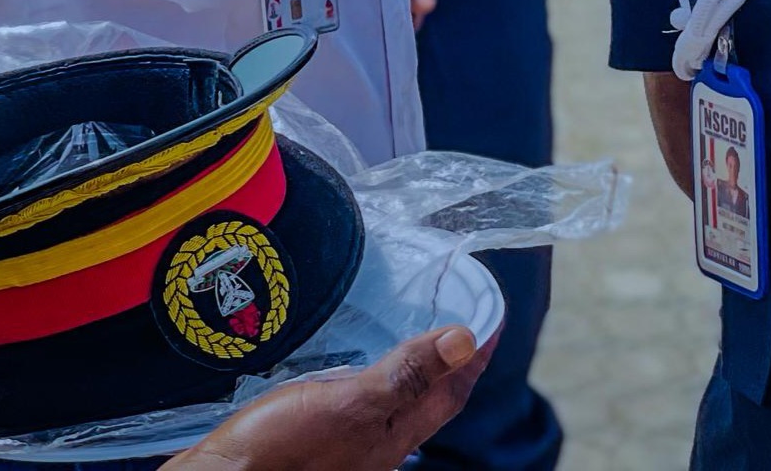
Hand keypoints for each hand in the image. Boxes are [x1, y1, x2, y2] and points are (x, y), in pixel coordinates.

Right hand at [165, 326, 490, 470]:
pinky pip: (360, 404)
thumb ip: (405, 375)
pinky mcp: (313, 442)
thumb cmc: (277, 453)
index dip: (476, 354)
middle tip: (461, 316)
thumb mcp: (349, 404)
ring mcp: (345, 448)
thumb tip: (466, 339)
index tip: (493, 316)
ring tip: (416, 331)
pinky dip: (371, 377)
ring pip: (394, 403)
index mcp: (392, 439)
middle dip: (448, 361)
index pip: (451, 392)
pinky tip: (355, 363)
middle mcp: (376, 447)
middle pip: (428, 400)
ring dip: (411, 368)